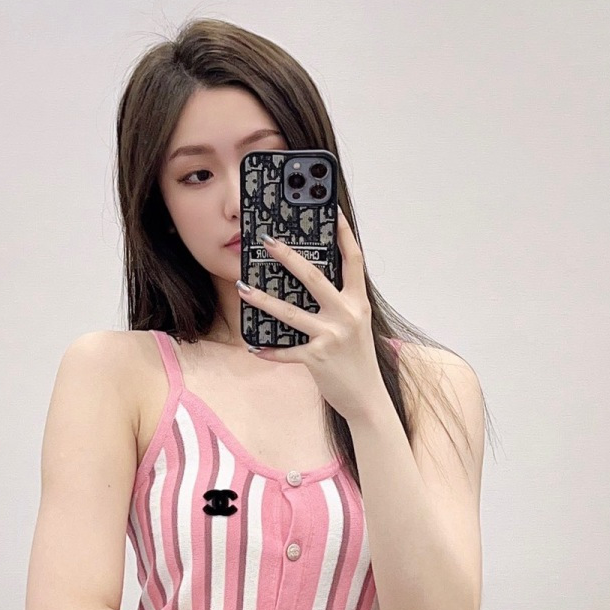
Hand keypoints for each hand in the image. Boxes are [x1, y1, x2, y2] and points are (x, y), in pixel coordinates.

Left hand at [236, 211, 382, 423]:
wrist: (367, 398)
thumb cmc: (357, 359)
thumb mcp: (356, 324)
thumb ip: (339, 303)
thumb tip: (309, 281)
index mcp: (358, 302)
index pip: (353, 260)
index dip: (343, 234)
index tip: (332, 211)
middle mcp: (347, 315)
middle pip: (314, 277)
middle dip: (289, 257)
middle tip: (268, 241)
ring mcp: (332, 336)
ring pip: (291, 312)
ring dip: (263, 299)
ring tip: (242, 287)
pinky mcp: (318, 358)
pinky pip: (287, 351)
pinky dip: (269, 350)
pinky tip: (254, 347)